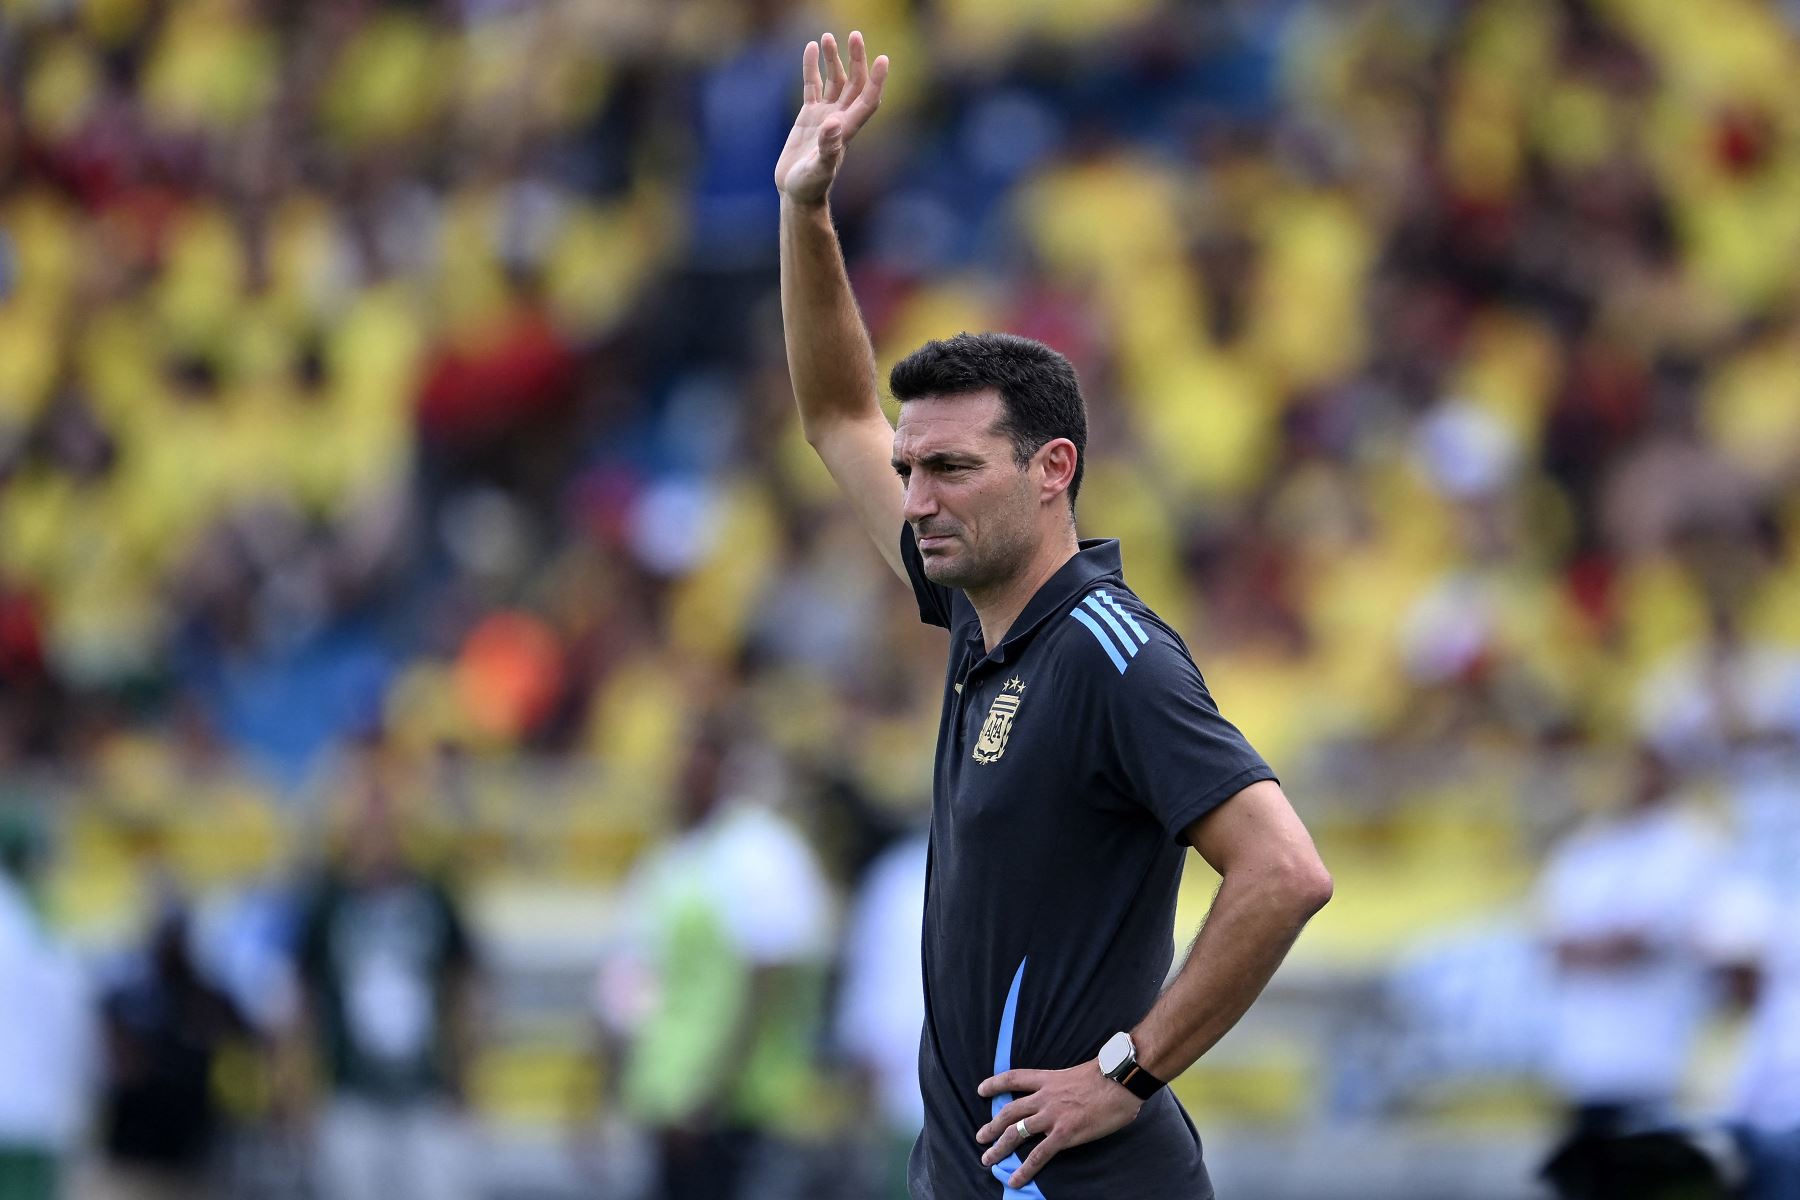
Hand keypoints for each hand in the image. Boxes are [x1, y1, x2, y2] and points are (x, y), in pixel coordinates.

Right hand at [773, 30, 888, 206]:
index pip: (868, 99)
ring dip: (834, 59)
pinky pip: (813, 86)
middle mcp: (840, 119)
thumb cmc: (810, 186)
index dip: (876, 80)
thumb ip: (827, 147)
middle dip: (856, 60)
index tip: (882, 59)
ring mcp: (825, 116)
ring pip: (835, 81)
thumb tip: (832, 123)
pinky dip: (812, 68)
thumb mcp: (818, 169)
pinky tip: (810, 49)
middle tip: (854, 35)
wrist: (796, 193)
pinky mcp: (809, 116)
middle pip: (854, 83)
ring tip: (826, 37)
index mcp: (848, 129)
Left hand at [975, 1061, 1142, 1189]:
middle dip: (991, 1126)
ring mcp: (1052, 1116)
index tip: (981, 1089)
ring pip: (1016, 1133)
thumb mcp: (1079, 1073)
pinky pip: (1038, 1155)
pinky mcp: (1063, 1135)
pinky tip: (1015, 1180)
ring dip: (999, 1147)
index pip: (1014, 1078)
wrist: (1121, 1081)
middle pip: (1009, 1112)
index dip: (995, 1084)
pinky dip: (1025, 1169)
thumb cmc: (1109, 1075)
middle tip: (980, 1137)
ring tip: (987, 1159)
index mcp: (1049, 1079)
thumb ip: (1067, 1084)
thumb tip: (1070, 1093)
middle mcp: (1045, 1097)